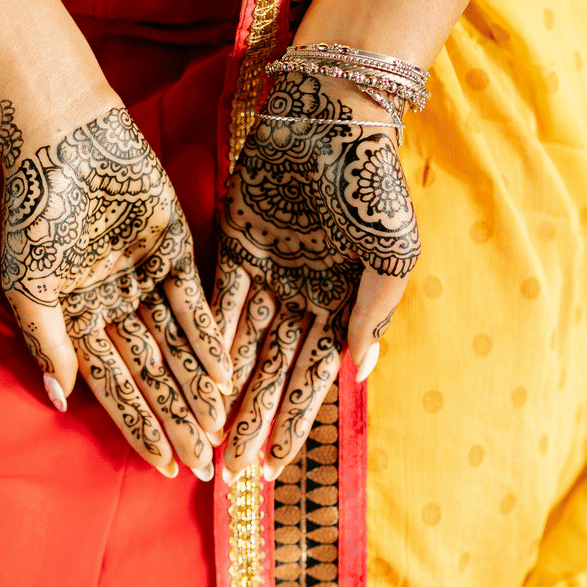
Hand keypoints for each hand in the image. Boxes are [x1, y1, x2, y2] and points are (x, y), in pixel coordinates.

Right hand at [0, 100, 231, 480]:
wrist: (60, 136)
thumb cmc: (32, 210)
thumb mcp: (27, 283)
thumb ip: (46, 341)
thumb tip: (62, 399)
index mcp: (77, 318)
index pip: (114, 386)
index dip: (139, 427)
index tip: (164, 466)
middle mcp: (116, 304)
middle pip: (153, 374)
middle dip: (178, 419)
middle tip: (206, 464)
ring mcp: (146, 276)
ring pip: (178, 344)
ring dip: (197, 386)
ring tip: (221, 426)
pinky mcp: (173, 245)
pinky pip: (194, 300)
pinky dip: (209, 335)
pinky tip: (226, 372)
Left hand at [212, 71, 420, 480]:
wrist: (337, 117)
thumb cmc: (375, 184)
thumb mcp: (392, 254)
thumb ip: (373, 312)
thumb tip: (355, 371)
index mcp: (343, 302)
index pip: (314, 376)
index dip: (295, 421)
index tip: (276, 466)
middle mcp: (302, 295)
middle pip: (273, 370)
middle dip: (253, 420)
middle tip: (230, 469)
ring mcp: (268, 272)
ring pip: (242, 344)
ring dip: (227, 390)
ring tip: (208, 434)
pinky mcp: (235, 244)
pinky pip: (219, 300)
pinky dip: (209, 337)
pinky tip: (193, 375)